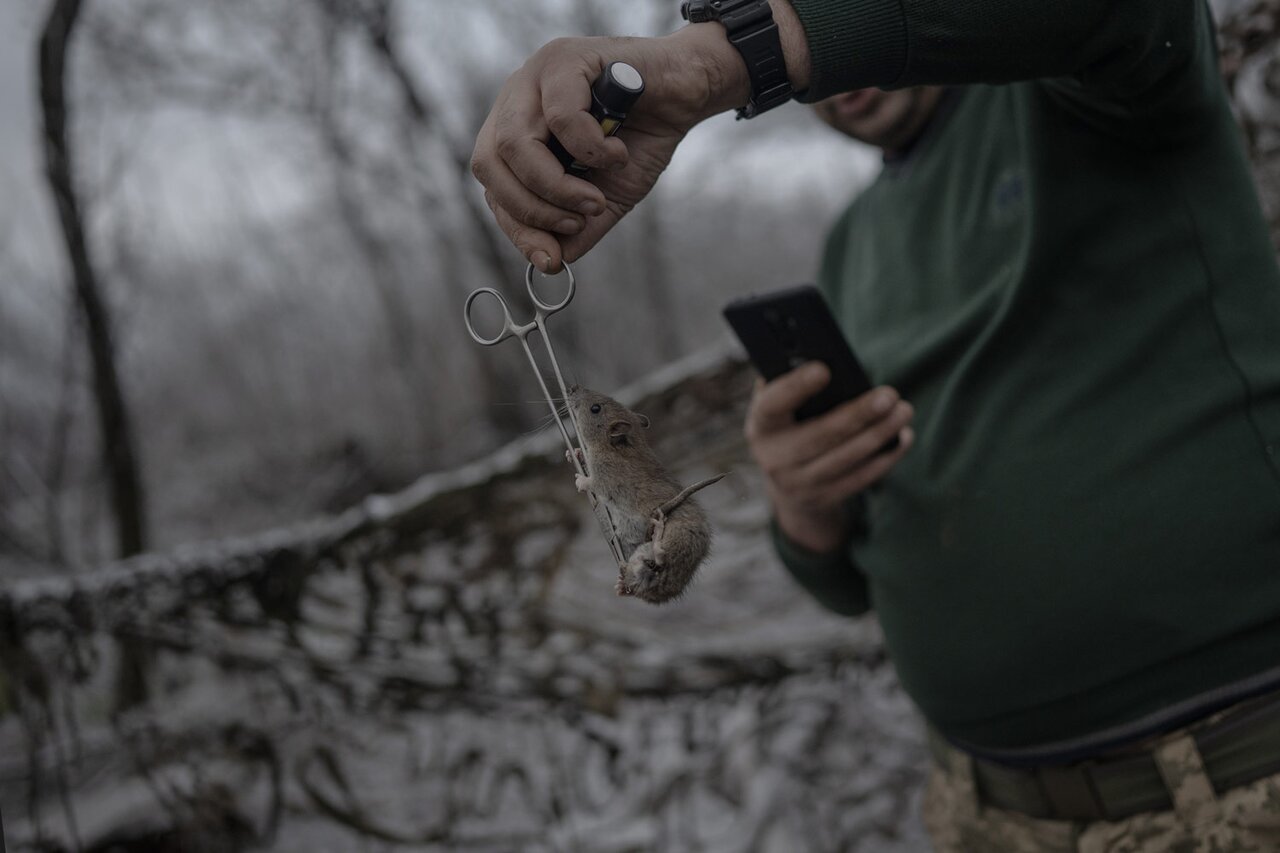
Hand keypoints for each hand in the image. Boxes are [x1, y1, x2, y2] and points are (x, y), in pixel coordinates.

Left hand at [471, 26, 747, 272]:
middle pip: (488, 163)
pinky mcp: (567, 58)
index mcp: (516, 127)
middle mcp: (516, 99)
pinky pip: (560, 116)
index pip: (492, 181)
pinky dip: (590, 149)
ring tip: (595, 199)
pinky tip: (617, 154)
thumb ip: (576, 228)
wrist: (687, 93)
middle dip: (530, 209)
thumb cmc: (642, 139)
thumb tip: (550, 262)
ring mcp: (537, 73)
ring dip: (555, 186)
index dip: (517, 225)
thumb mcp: (606, 197)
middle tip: (575, 223)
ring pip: (514, 143)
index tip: (551, 258)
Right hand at [745, 362, 914, 551]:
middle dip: (858, 414)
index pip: (774, 404)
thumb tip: (826, 359)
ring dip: (879, 434)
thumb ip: (792, 382)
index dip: (796, 388)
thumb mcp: (781, 404)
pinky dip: (885, 458)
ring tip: (904, 410)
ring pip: (845, 458)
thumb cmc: (790, 422)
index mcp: (761, 425)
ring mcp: (798, 484)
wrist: (787, 480)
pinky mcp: (824, 499)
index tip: (824, 369)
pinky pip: (859, 479)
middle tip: (889, 394)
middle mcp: (774, 458)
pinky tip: (903, 438)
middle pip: (820, 435)